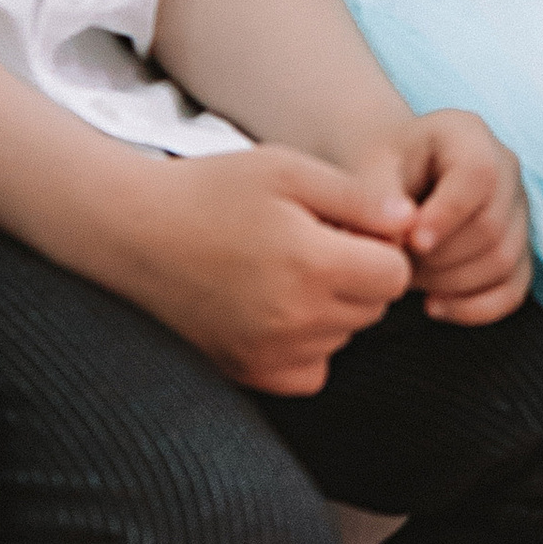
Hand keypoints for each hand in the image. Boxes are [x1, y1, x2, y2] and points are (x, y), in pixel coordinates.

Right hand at [88, 142, 415, 392]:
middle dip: (359, 277)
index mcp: (311, 263)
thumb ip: (356, 198)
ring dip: (333, 310)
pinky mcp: (247, 373)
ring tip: (285, 271)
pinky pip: (311, 372)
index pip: (396, 274)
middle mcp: (296, 319)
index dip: (380, 246)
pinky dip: (307, 347)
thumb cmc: (211, 190)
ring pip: (343, 338)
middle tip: (311, 245)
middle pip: (374, 308)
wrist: (131, 232)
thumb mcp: (287, 170)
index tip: (345, 228)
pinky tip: (278, 310)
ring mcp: (270, 353)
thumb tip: (411, 223)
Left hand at [380, 108, 533, 323]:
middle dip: (439, 258)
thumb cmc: (380, 171)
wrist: (393, 177)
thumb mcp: (368, 171)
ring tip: (407, 276)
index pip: (478, 176)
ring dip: (450, 283)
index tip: (411, 243)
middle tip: (397, 263)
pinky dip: (474, 308)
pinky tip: (434, 306)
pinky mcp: (520, 247)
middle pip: (492, 227)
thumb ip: (377, 201)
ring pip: (503, 261)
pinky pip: (514, 289)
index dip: (447, 216)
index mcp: (468, 134)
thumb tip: (400, 240)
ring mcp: (518, 210)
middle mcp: (505, 167)